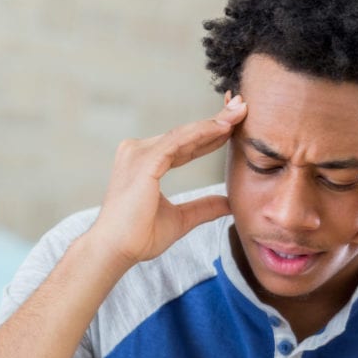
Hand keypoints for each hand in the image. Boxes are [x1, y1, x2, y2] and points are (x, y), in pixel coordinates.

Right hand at [88, 96, 246, 267]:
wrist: (116, 250)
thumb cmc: (139, 237)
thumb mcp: (180, 219)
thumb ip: (203, 208)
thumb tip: (228, 204)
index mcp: (144, 162)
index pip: (182, 145)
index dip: (208, 135)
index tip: (233, 125)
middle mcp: (138, 152)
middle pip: (184, 134)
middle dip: (215, 121)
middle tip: (241, 107)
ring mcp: (139, 153)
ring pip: (184, 133)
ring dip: (214, 122)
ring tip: (239, 111)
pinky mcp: (144, 160)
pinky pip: (179, 141)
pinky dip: (202, 132)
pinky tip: (223, 127)